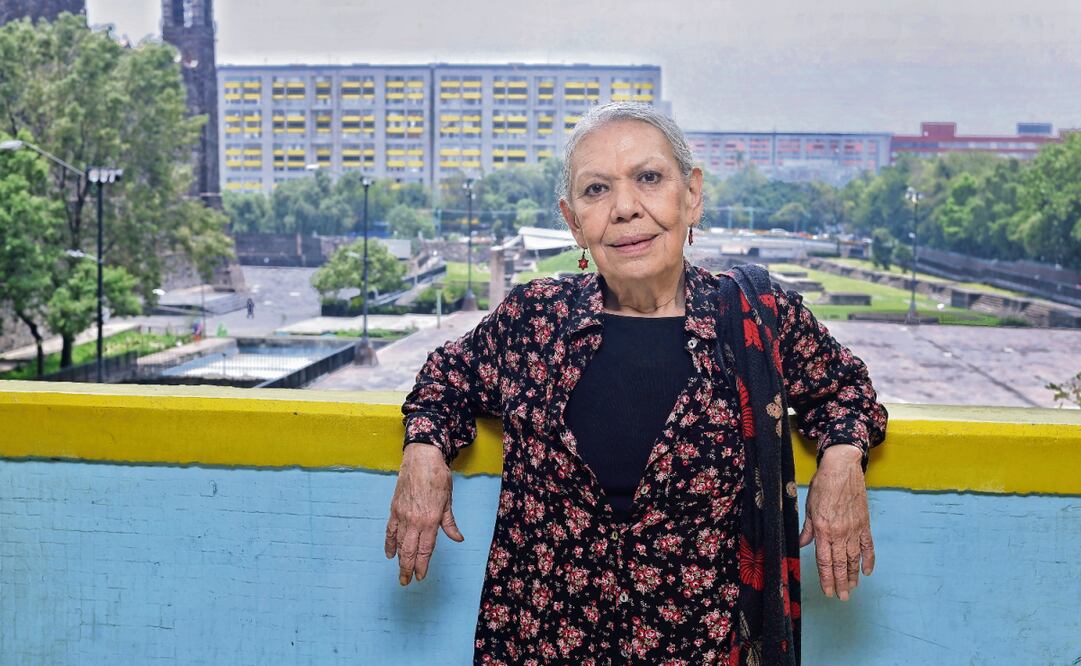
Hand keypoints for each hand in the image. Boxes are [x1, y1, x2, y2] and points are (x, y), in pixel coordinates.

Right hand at [385, 443, 463, 585]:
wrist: (421, 459)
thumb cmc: (438, 477)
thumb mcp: (448, 501)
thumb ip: (449, 523)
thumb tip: (458, 539)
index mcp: (430, 520)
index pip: (425, 549)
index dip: (422, 565)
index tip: (421, 576)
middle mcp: (415, 521)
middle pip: (409, 551)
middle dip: (408, 568)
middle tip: (406, 582)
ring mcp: (402, 515)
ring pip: (399, 543)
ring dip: (398, 560)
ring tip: (399, 573)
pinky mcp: (394, 509)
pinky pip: (390, 530)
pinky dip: (389, 543)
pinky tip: (389, 553)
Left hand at [798, 444, 873, 600]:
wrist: (842, 469)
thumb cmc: (823, 485)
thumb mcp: (809, 507)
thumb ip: (807, 529)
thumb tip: (802, 545)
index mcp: (823, 529)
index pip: (824, 560)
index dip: (826, 578)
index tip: (828, 591)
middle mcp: (839, 532)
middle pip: (841, 564)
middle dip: (841, 583)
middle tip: (842, 597)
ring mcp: (854, 529)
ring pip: (854, 558)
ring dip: (853, 575)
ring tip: (852, 588)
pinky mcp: (864, 524)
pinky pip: (868, 546)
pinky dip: (869, 560)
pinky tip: (867, 571)